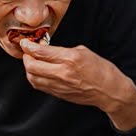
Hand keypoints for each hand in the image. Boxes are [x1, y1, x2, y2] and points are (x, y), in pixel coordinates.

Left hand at [21, 40, 135, 113]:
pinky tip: (38, 73)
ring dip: (29, 69)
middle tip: (28, 52)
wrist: (110, 91)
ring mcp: (59, 85)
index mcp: (71, 58)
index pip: (41, 52)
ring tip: (33, 62)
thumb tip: (49, 50)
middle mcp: (63, 72)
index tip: (25, 42)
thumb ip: (64, 51)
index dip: (28, 46)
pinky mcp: (58, 93)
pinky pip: (39, 85)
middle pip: (31, 65)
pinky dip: (34, 78)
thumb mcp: (85, 52)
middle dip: (26, 57)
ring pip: (32, 77)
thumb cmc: (102, 70)